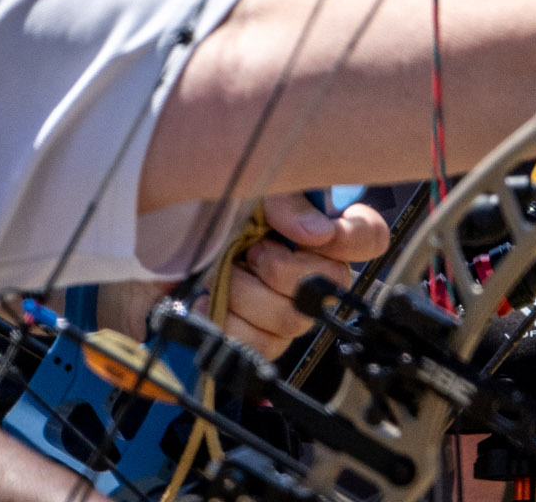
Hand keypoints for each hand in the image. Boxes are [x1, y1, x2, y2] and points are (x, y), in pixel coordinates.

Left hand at [218, 193, 390, 355]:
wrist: (166, 239)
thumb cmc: (210, 207)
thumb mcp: (251, 187)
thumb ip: (288, 201)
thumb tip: (319, 233)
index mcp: (318, 228)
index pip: (369, 237)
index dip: (354, 238)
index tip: (322, 233)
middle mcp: (312, 272)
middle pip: (331, 286)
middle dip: (283, 268)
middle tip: (252, 249)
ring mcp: (289, 309)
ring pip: (293, 320)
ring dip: (249, 293)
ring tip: (226, 272)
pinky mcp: (260, 337)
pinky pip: (262, 347)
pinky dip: (230, 323)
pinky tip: (210, 301)